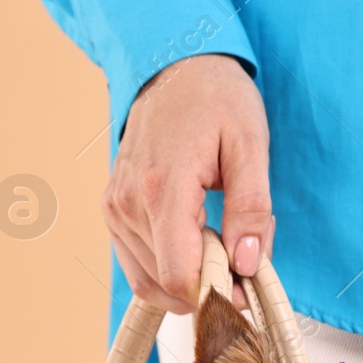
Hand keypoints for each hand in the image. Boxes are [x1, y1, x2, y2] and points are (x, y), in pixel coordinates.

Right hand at [102, 54, 273, 311]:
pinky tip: (195, 240)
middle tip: (243, 254)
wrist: (174, 67)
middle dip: (209, 283)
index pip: (178, 275)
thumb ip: (251, 209)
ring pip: (149, 280)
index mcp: (162, 188)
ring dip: (189, 276)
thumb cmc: (215, 98)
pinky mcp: (111, 211)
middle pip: (166, 282)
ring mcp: (114, 209)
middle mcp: (128, 204)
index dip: (215, 294)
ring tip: (220, 237)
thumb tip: (248, 264)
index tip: (246, 288)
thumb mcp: (250, 145)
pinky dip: (168, 267)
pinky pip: (137, 264)